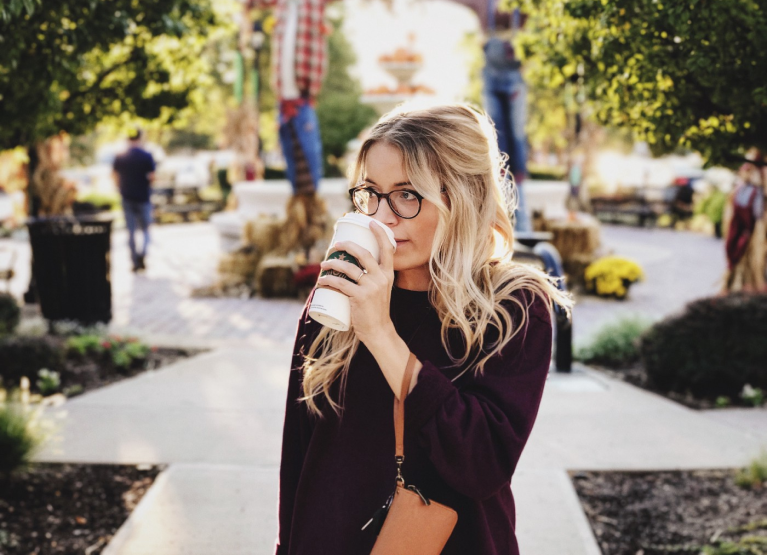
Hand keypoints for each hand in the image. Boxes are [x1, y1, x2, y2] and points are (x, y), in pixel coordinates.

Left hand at [317, 221, 395, 345]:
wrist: (379, 330)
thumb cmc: (376, 310)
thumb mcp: (380, 290)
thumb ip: (372, 278)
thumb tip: (352, 266)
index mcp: (389, 274)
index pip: (388, 249)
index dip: (379, 234)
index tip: (371, 223)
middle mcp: (381, 278)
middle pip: (364, 254)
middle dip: (348, 245)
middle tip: (336, 244)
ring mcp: (371, 287)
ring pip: (348, 268)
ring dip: (333, 263)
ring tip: (323, 264)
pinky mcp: (360, 297)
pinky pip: (340, 284)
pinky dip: (328, 280)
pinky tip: (321, 280)